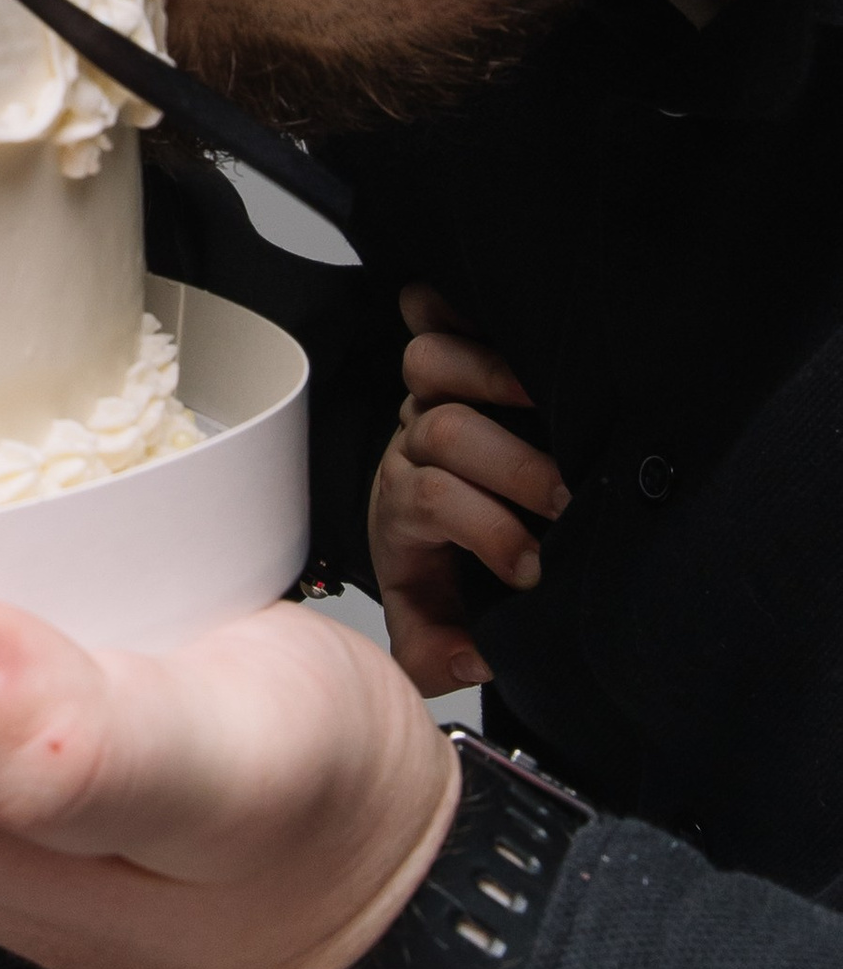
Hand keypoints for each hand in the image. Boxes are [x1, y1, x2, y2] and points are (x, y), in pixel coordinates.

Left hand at [372, 285, 568, 696]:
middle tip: (564, 500)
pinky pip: (434, 313)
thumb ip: (439, 653)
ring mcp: (429, 395)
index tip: (535, 568)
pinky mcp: (449, 359)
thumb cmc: (443, 562)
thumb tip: (471, 663)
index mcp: (405, 505)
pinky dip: (452, 305)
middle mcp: (413, 442)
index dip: (487, 531)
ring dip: (490, 375)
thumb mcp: (436, 620)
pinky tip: (494, 316)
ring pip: (432, 361)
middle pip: (446, 430)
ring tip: (548, 403)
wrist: (430, 519)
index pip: (432, 500)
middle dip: (511, 466)